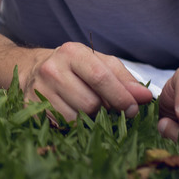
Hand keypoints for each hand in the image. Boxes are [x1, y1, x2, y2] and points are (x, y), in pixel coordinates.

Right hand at [23, 42, 153, 122]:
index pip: (100, 77)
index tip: (134, 108)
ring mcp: (40, 89)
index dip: (120, 96)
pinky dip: (75, 124)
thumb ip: (124, 78)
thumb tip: (146, 97)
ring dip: (90, 119)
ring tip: (88, 107)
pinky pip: (64, 126)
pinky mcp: (32, 107)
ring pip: (78, 118)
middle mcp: (52, 69)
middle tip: (108, 107)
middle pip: (91, 103)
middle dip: (105, 110)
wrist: (34, 69)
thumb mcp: (99, 63)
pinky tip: (73, 111)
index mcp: (72, 52)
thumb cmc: (74, 66)